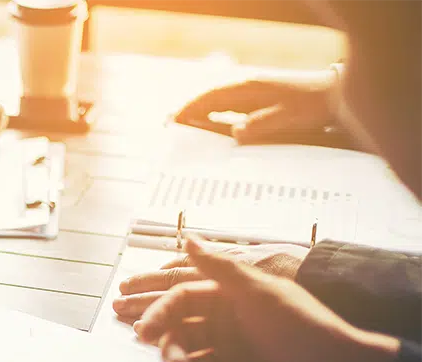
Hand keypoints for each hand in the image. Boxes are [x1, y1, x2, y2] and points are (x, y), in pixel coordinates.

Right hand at [134, 239, 399, 361]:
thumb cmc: (304, 326)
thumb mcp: (259, 291)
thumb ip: (220, 267)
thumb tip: (189, 238)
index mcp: (229, 301)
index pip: (182, 302)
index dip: (161, 314)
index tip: (146, 330)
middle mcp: (226, 327)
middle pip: (180, 336)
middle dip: (172, 352)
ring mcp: (231, 357)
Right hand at [175, 70, 337, 143]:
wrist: (333, 95)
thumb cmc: (312, 106)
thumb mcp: (287, 118)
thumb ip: (260, 125)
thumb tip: (235, 133)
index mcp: (249, 89)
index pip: (211, 98)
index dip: (190, 109)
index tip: (174, 120)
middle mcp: (247, 87)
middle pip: (209, 98)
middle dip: (188, 111)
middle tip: (168, 125)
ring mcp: (251, 92)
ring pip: (217, 102)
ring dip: (199, 113)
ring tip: (182, 126)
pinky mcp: (257, 98)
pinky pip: (228, 106)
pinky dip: (214, 114)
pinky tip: (208, 124)